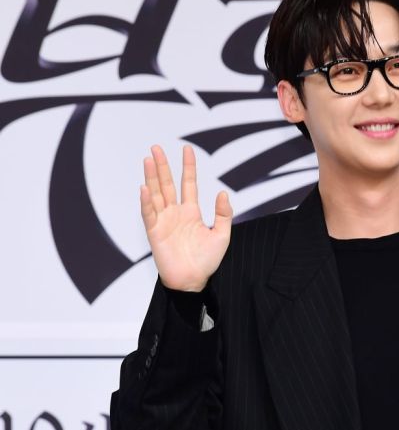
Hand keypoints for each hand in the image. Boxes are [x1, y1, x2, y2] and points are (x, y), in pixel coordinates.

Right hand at [140, 145, 232, 291]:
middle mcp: (175, 213)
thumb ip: (223, 214)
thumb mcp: (222, 235)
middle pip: (166, 184)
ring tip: (148, 159)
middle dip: (162, 166)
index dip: (187, 167)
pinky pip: (149, 214)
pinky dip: (146, 202)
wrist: (193, 281)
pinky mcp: (154, 233)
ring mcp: (163, 221)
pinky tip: (144, 188)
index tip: (187, 149)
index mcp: (191, 212)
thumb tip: (222, 192)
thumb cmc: (207, 261)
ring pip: (155, 194)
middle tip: (156, 148)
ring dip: (151, 177)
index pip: (188, 183)